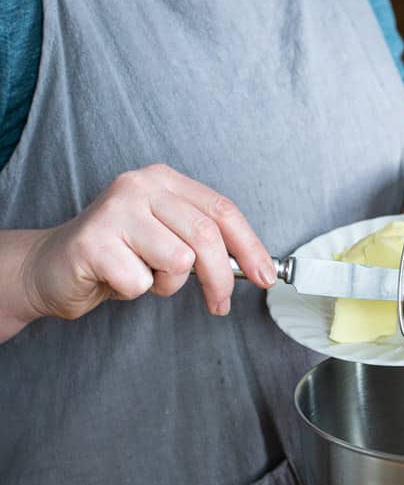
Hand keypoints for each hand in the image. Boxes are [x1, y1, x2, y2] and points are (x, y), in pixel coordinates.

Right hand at [21, 164, 275, 321]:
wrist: (55, 267)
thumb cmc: (121, 255)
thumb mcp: (170, 239)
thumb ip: (206, 242)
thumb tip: (256, 267)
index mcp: (165, 180)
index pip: (222, 210)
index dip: (251, 247)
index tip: (267, 277)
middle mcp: (140, 186)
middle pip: (205, 237)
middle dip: (221, 279)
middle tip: (219, 304)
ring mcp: (114, 210)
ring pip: (177, 260)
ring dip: (168, 284)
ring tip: (145, 275)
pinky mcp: (92, 241)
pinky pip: (140, 282)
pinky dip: (135, 292)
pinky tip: (117, 278)